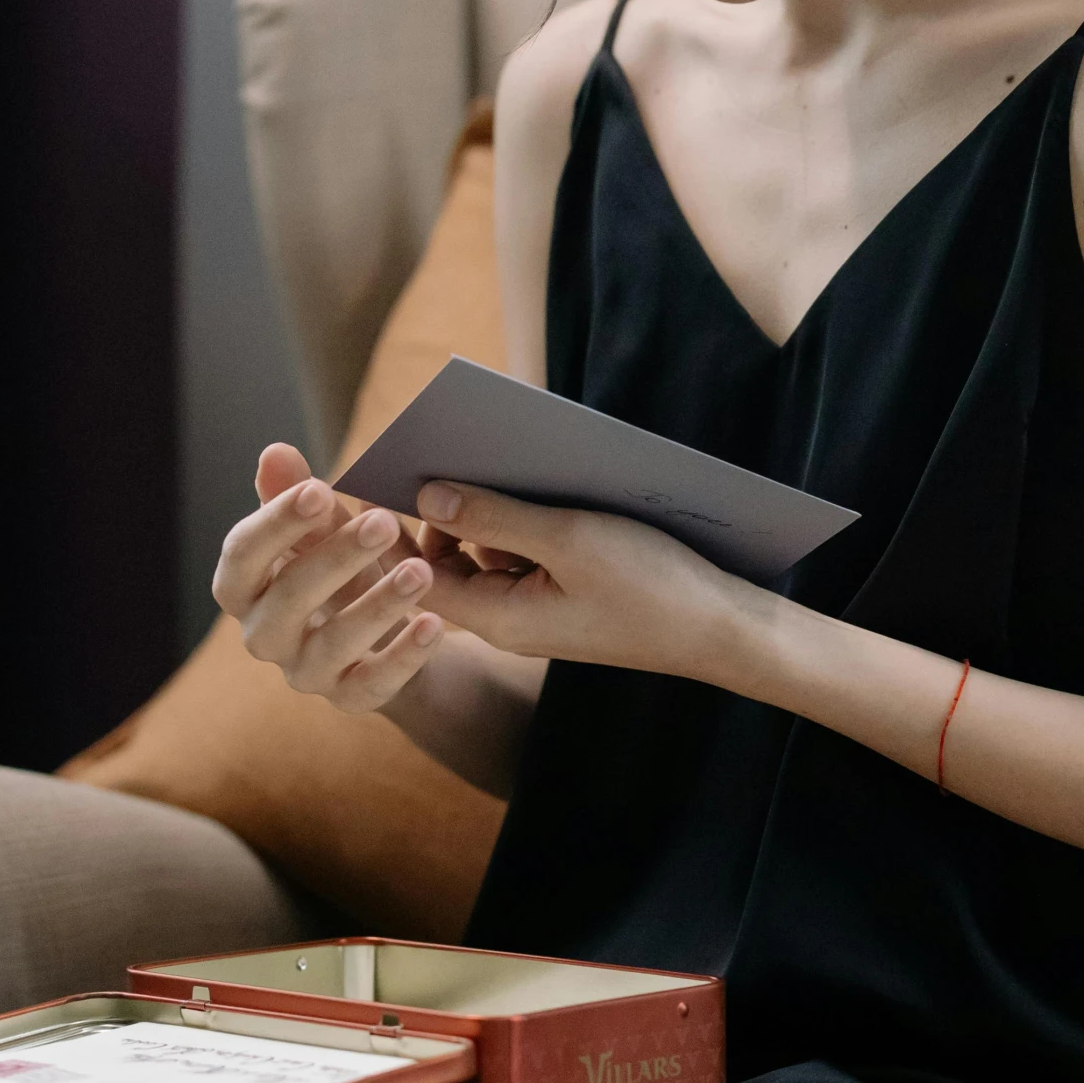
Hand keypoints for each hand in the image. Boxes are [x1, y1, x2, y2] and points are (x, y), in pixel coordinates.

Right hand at [212, 444, 444, 713]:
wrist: (384, 634)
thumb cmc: (342, 568)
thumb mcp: (324, 531)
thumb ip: (299, 496)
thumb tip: (275, 453)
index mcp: (244, 587)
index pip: (242, 555)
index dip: (276, 523)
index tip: (319, 488)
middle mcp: (263, 635)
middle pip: (288, 599)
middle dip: (335, 557)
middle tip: (382, 521)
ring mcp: (305, 672)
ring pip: (333, 643)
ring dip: (378, 605)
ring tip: (421, 572)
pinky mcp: (349, 698)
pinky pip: (374, 685)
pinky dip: (405, 656)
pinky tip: (436, 624)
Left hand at [413, 481, 753, 679]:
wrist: (723, 630)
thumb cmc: (652, 587)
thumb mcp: (570, 540)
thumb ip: (495, 516)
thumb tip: (426, 490)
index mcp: (497, 617)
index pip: (409, 577)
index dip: (381, 532)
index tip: (360, 484)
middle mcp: (506, 618)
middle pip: (439, 562)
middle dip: (433, 510)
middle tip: (425, 452)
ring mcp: (534, 608)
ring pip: (479, 553)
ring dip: (479, 509)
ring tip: (484, 457)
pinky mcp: (561, 595)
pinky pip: (517, 553)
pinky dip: (515, 519)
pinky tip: (532, 481)